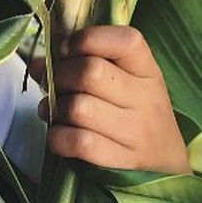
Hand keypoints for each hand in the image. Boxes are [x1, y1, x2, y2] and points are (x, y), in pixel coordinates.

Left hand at [34, 26, 189, 173]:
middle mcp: (146, 97)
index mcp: (147, 70)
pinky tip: (59, 135)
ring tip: (54, 112)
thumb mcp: (121, 82)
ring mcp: (136, 130)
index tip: (67, 51)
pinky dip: (58, 137)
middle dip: (59, 76)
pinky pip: (79, 142)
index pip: (125, 40)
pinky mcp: (122, 159)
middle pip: (90, 73)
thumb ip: (80, 65)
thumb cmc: (131, 113)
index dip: (87, 40)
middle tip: (55, 86)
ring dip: (55, 109)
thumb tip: (36, 64)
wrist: (164, 162)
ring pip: (79, 107)